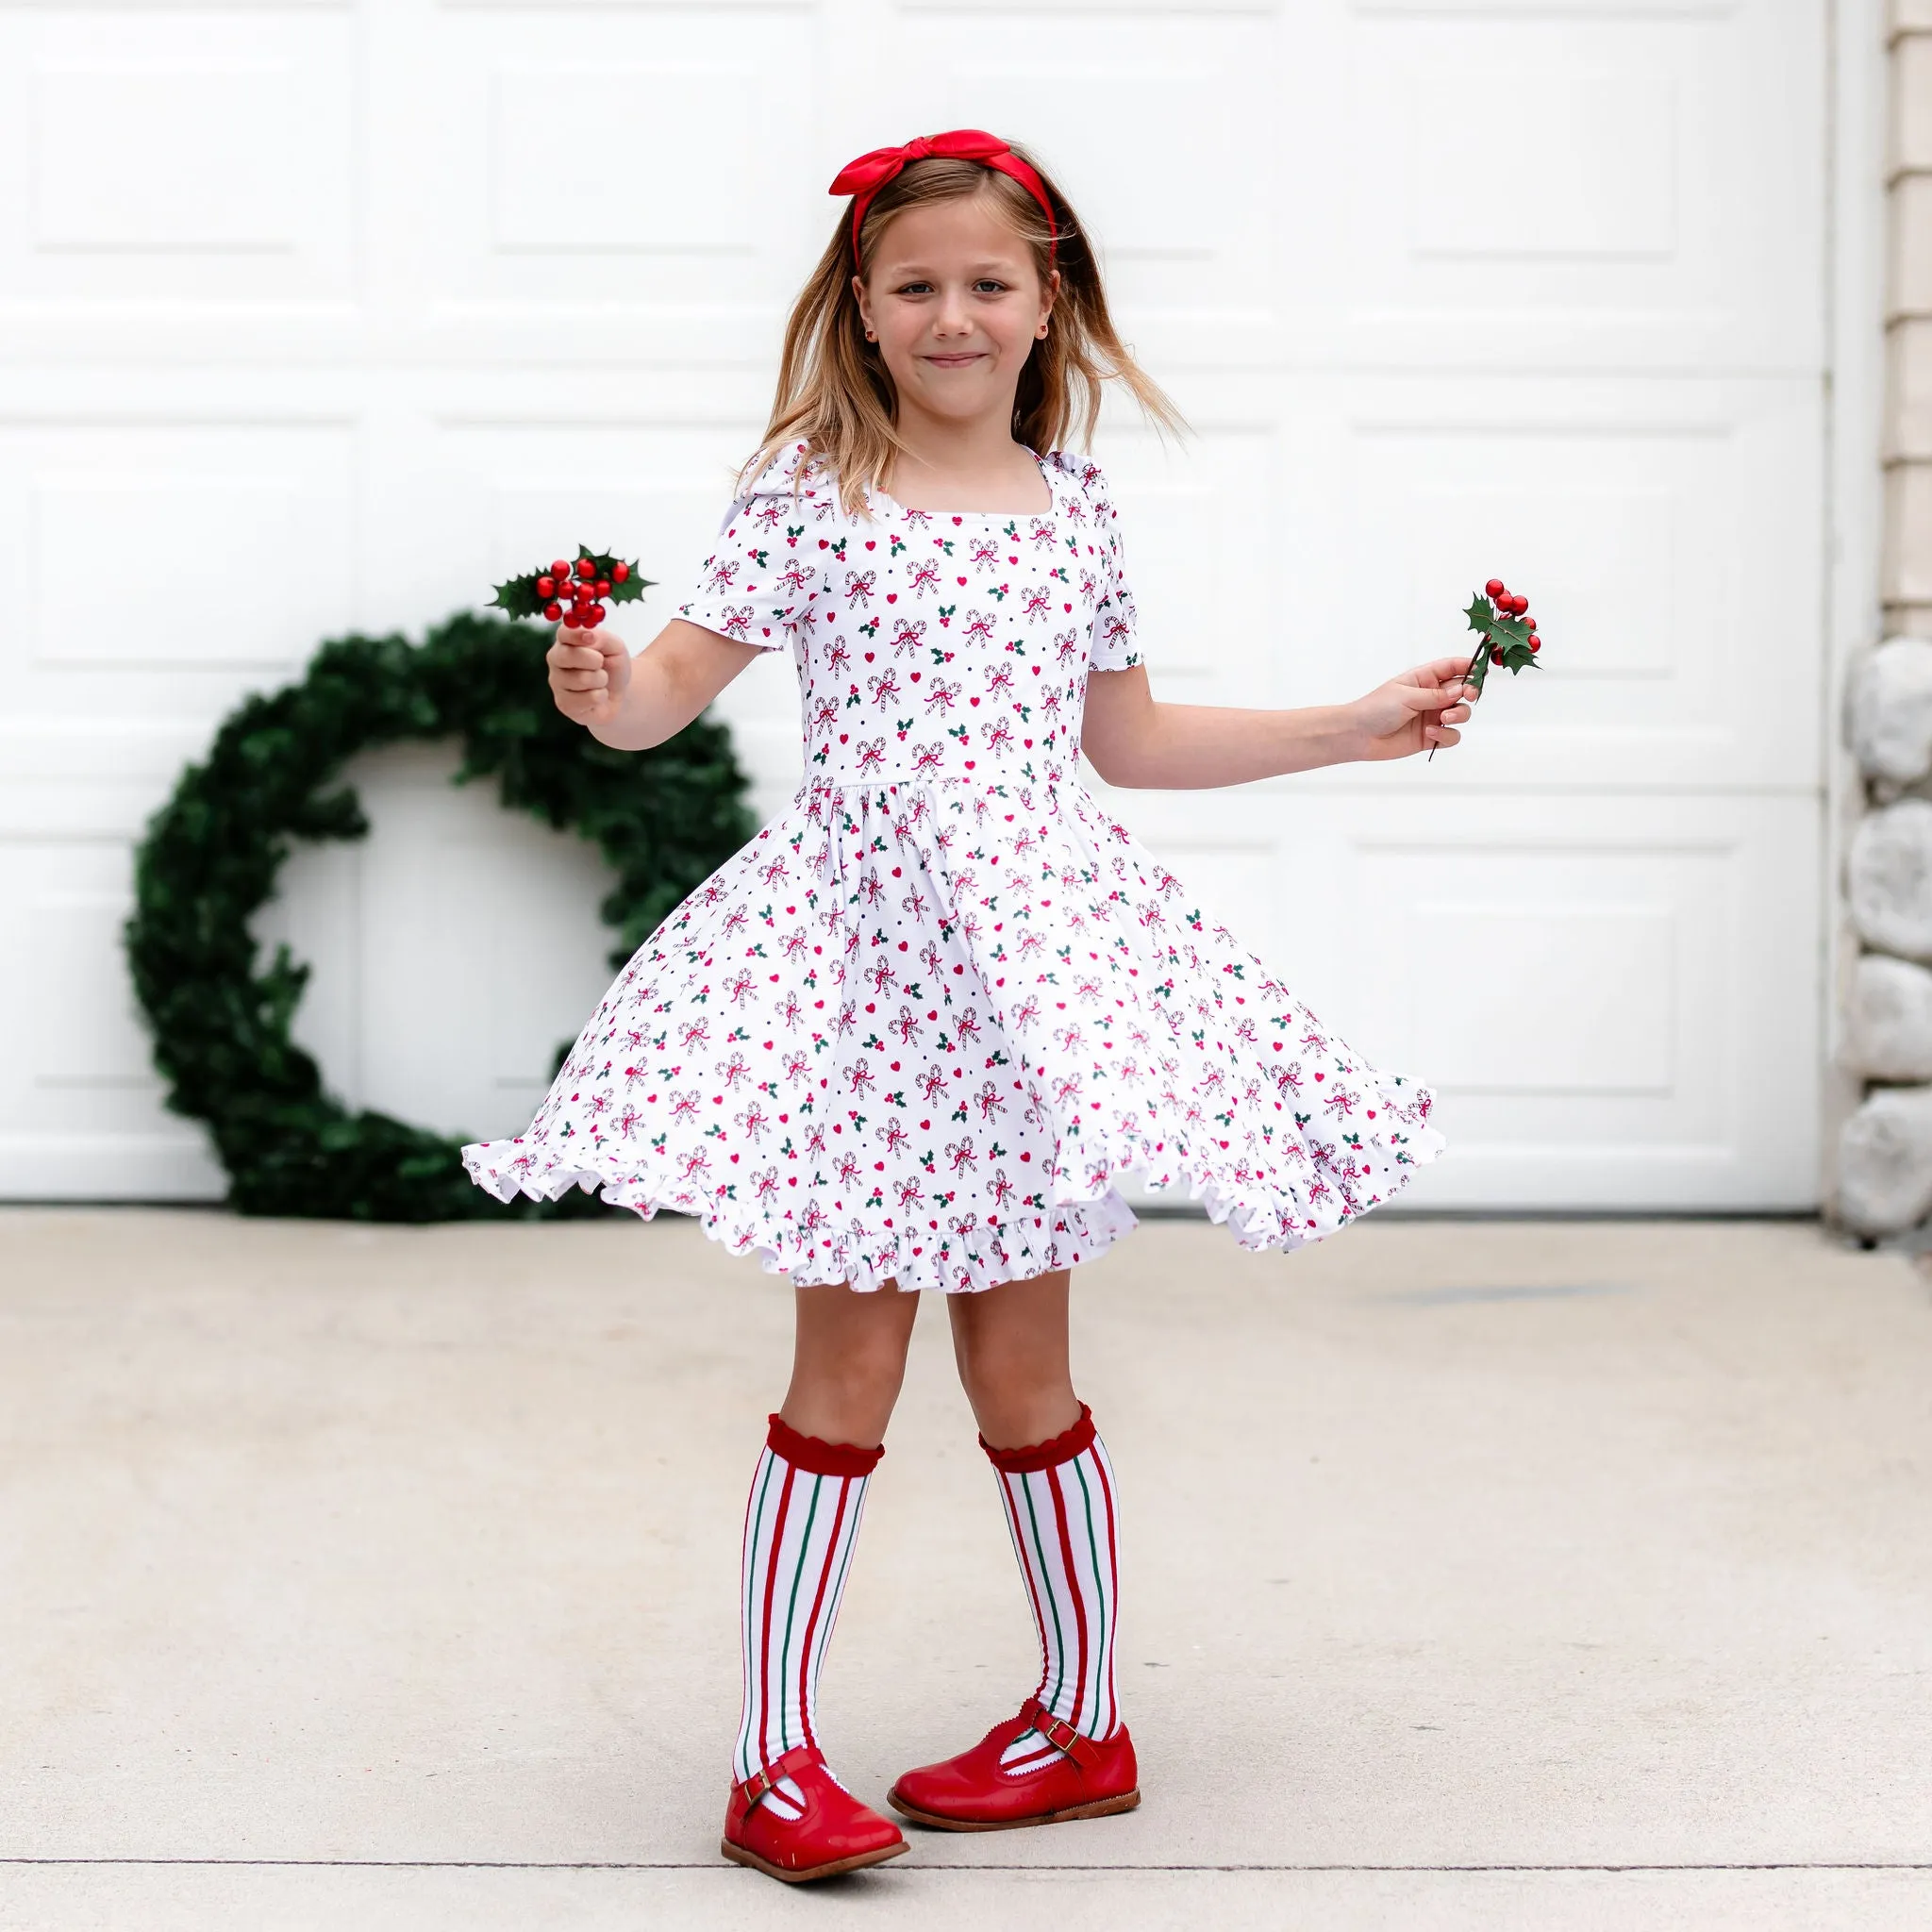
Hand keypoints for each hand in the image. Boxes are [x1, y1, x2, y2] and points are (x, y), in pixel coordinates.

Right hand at [547, 624, 631, 727]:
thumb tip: (589, 636)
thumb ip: (602, 637)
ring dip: (601, 679)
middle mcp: (556, 659)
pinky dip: (601, 696)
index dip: (576, 635)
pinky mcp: (564, 704)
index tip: (592, 638)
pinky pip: (588, 698)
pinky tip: (597, 696)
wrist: (619, 695)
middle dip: (593, 660)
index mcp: (566, 640)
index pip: (563, 632)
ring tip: (601, 680)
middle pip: (567, 655)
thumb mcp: (615, 647)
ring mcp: (557, 682)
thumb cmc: (612, 666)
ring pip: (582, 679)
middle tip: (601, 663)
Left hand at [1347, 656, 1476, 760]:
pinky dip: (1446, 735)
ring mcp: (1432, 717)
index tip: (1481, 670)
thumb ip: (1436, 695)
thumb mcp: (1406, 695)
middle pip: (1462, 691)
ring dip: (1458, 715)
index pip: (1452, 667)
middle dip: (1469, 693)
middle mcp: (1431, 696)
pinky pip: (1451, 736)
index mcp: (1424, 679)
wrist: (1358, 735)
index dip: (1468, 666)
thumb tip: (1461, 690)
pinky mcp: (1431, 737)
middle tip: (1467, 696)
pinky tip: (1430, 733)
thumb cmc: (1376, 708)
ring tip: (1443, 718)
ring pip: (1461, 714)